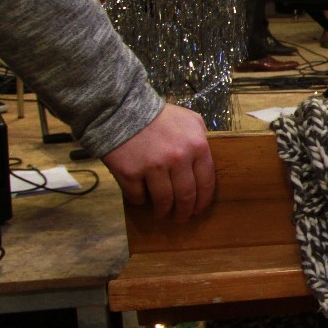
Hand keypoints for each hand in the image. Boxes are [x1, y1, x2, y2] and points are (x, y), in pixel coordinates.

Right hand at [102, 104, 214, 222]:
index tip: (199, 209)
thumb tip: (206, 158)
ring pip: (164, 201)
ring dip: (163, 211)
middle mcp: (178, 159)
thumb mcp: (190, 119)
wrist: (121, 109)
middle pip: (186, 196)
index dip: (203, 200)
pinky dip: (140, 201)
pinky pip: (138, 197)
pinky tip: (141, 199)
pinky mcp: (130, 173)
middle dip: (185, 211)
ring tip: (162, 213)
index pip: (206, 182)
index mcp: (197, 146)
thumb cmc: (158, 116)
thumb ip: (202, 137)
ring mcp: (154, 167)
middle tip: (181, 218)